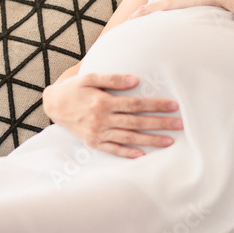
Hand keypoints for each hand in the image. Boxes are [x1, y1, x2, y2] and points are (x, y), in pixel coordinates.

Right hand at [42, 72, 182, 158]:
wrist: (53, 104)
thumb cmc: (74, 88)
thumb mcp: (90, 77)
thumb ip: (112, 78)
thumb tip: (135, 80)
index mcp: (103, 102)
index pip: (135, 104)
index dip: (156, 105)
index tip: (174, 106)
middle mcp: (102, 119)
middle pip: (136, 122)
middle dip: (160, 123)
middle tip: (180, 125)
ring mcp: (97, 133)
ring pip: (129, 138)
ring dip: (150, 140)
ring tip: (169, 141)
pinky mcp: (93, 143)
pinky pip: (113, 150)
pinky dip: (128, 153)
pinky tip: (143, 155)